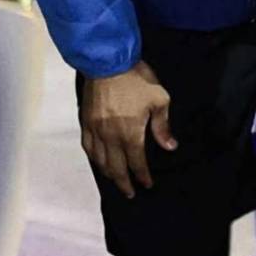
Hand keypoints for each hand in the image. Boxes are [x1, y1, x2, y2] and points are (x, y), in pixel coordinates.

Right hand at [79, 59, 172, 199]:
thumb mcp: (159, 99)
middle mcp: (110, 137)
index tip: (147, 185)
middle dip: (124, 183)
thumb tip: (170, 146)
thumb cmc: (136, 79)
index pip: (136, 163)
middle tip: (130, 193)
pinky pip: (87, 146)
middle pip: (116, 168)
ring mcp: (95, 130)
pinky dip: (93, 158)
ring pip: (99, 160)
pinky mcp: (85, 121)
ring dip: (108, 173)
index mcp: (130, 133)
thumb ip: (162, 126)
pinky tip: (97, 161)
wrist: (107, 61)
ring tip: (115, 179)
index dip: (142, 176)